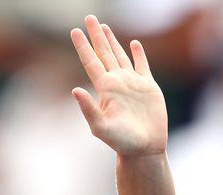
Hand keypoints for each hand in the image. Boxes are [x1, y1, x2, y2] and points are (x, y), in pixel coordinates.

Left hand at [71, 15, 167, 156]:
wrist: (143, 149)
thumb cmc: (120, 141)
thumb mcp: (100, 126)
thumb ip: (88, 108)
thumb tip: (74, 90)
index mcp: (105, 88)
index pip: (91, 61)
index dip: (83, 46)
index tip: (74, 31)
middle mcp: (116, 82)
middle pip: (104, 53)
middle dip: (96, 35)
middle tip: (89, 18)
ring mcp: (132, 83)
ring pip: (120, 55)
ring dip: (112, 41)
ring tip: (104, 27)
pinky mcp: (148, 87)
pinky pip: (142, 65)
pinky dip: (138, 54)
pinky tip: (134, 44)